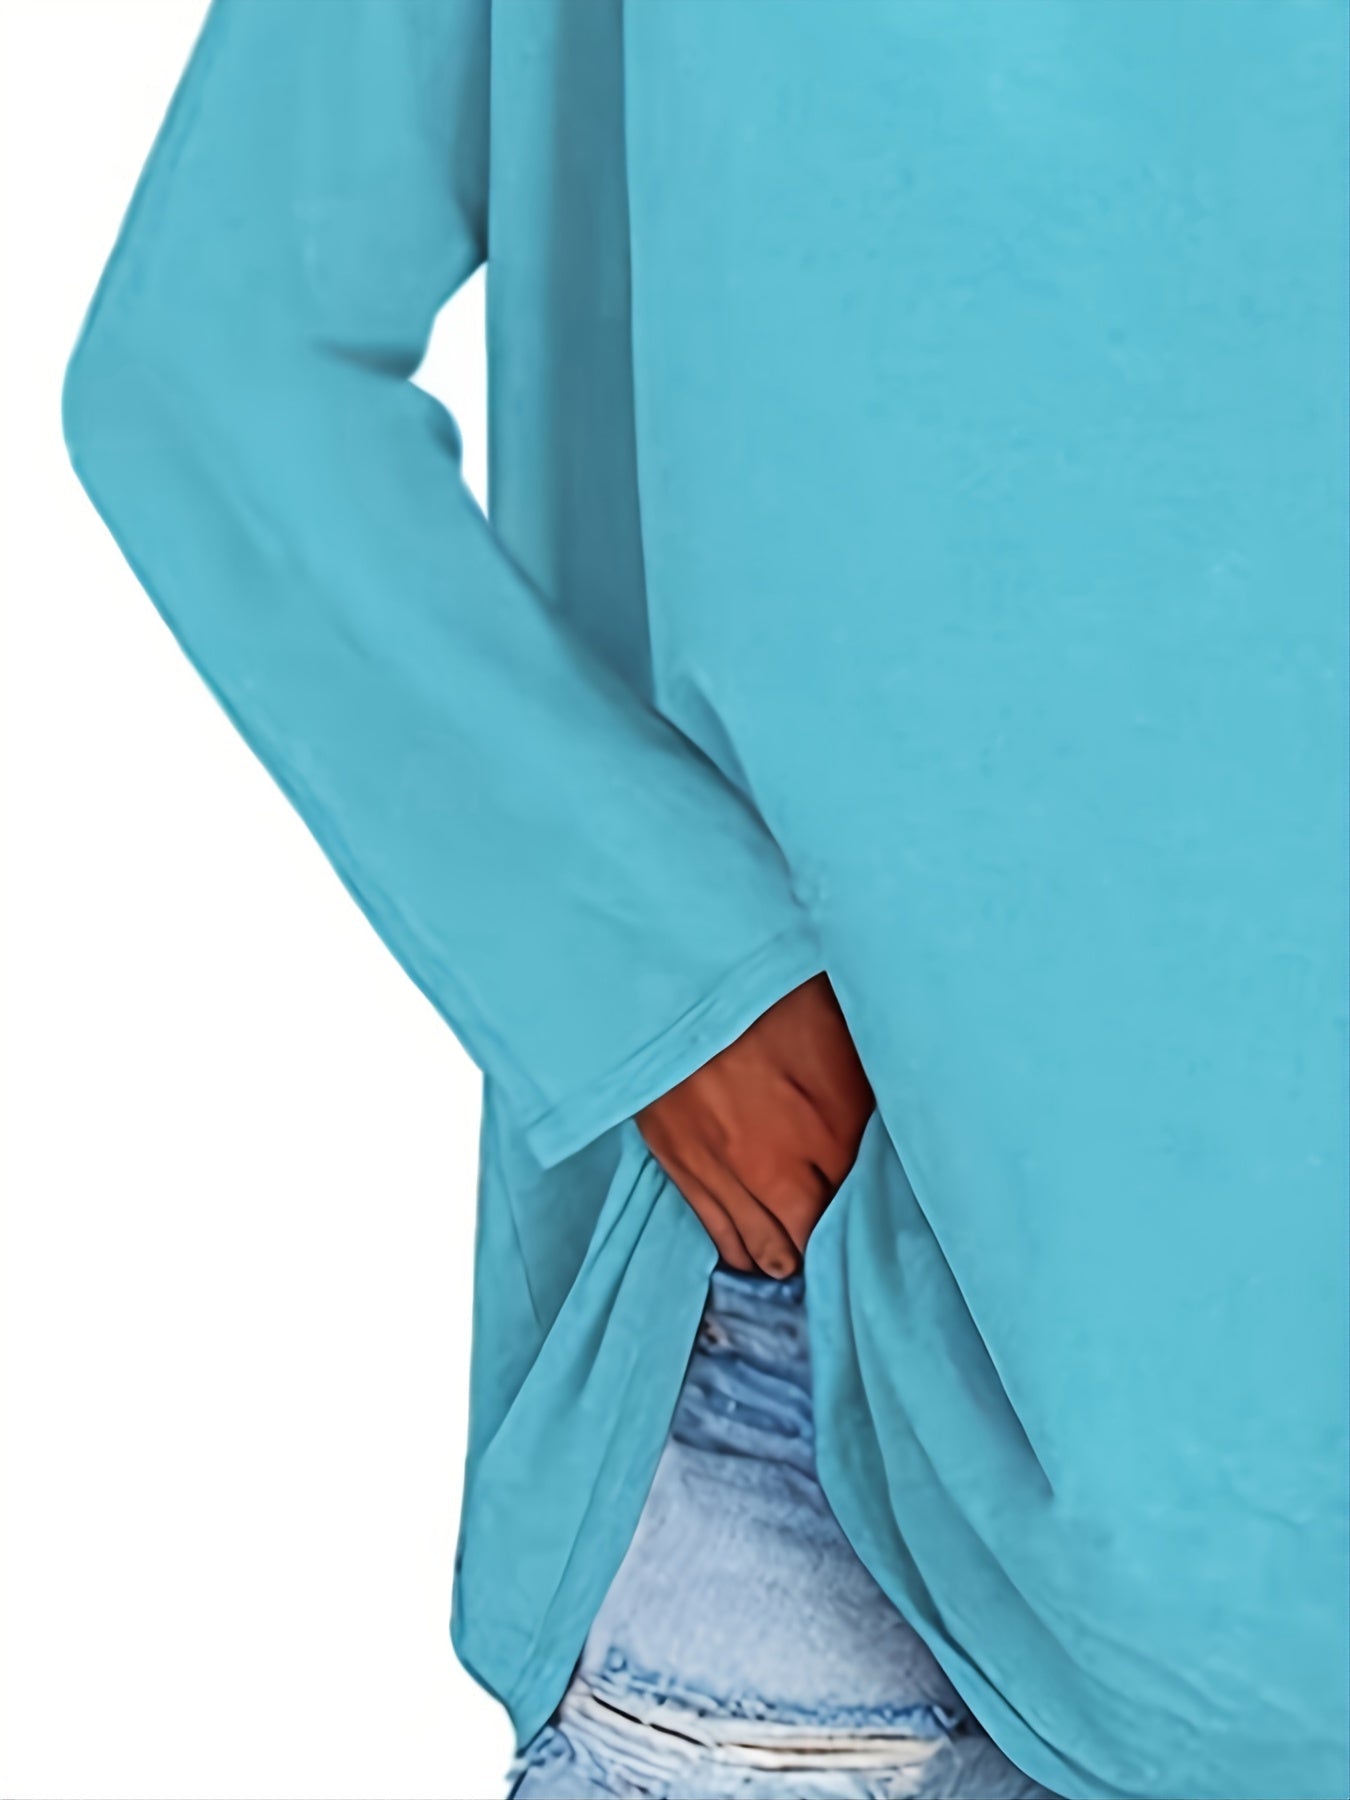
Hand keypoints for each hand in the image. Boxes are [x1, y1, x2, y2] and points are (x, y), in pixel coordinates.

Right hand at [636, 973, 872, 1277]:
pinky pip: (717, 1231)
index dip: (871, 1211)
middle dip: (828, 1244)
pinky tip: (753, 1258)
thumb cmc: (766, 989)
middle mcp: (782, 1163)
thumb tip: (886, 1118)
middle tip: (839, 1251)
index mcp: (835, 1126)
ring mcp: (727, 1171)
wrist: (675, 976)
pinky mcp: (681, 1165)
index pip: (864, 1199)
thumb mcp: (841, 1025)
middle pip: (813, 1235)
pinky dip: (740, 1251)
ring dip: (785, 1258)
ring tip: (797, 1262)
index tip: (878, 1217)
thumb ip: (863, 1084)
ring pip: (764, 1245)